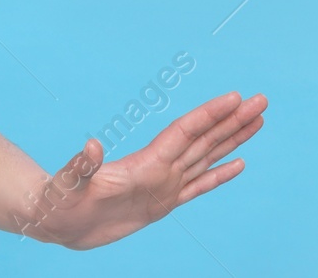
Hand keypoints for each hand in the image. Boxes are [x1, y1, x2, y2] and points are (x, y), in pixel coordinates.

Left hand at [15, 90, 266, 249]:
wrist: (55, 221)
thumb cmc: (60, 202)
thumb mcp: (68, 184)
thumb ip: (82, 165)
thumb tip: (91, 144)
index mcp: (145, 163)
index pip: (186, 132)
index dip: (211, 115)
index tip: (236, 97)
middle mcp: (159, 168)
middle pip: (205, 138)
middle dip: (233, 120)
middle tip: (261, 100)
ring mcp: (163, 184)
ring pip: (207, 157)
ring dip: (233, 140)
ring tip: (257, 121)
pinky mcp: (162, 203)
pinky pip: (199, 186)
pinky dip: (220, 175)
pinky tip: (239, 163)